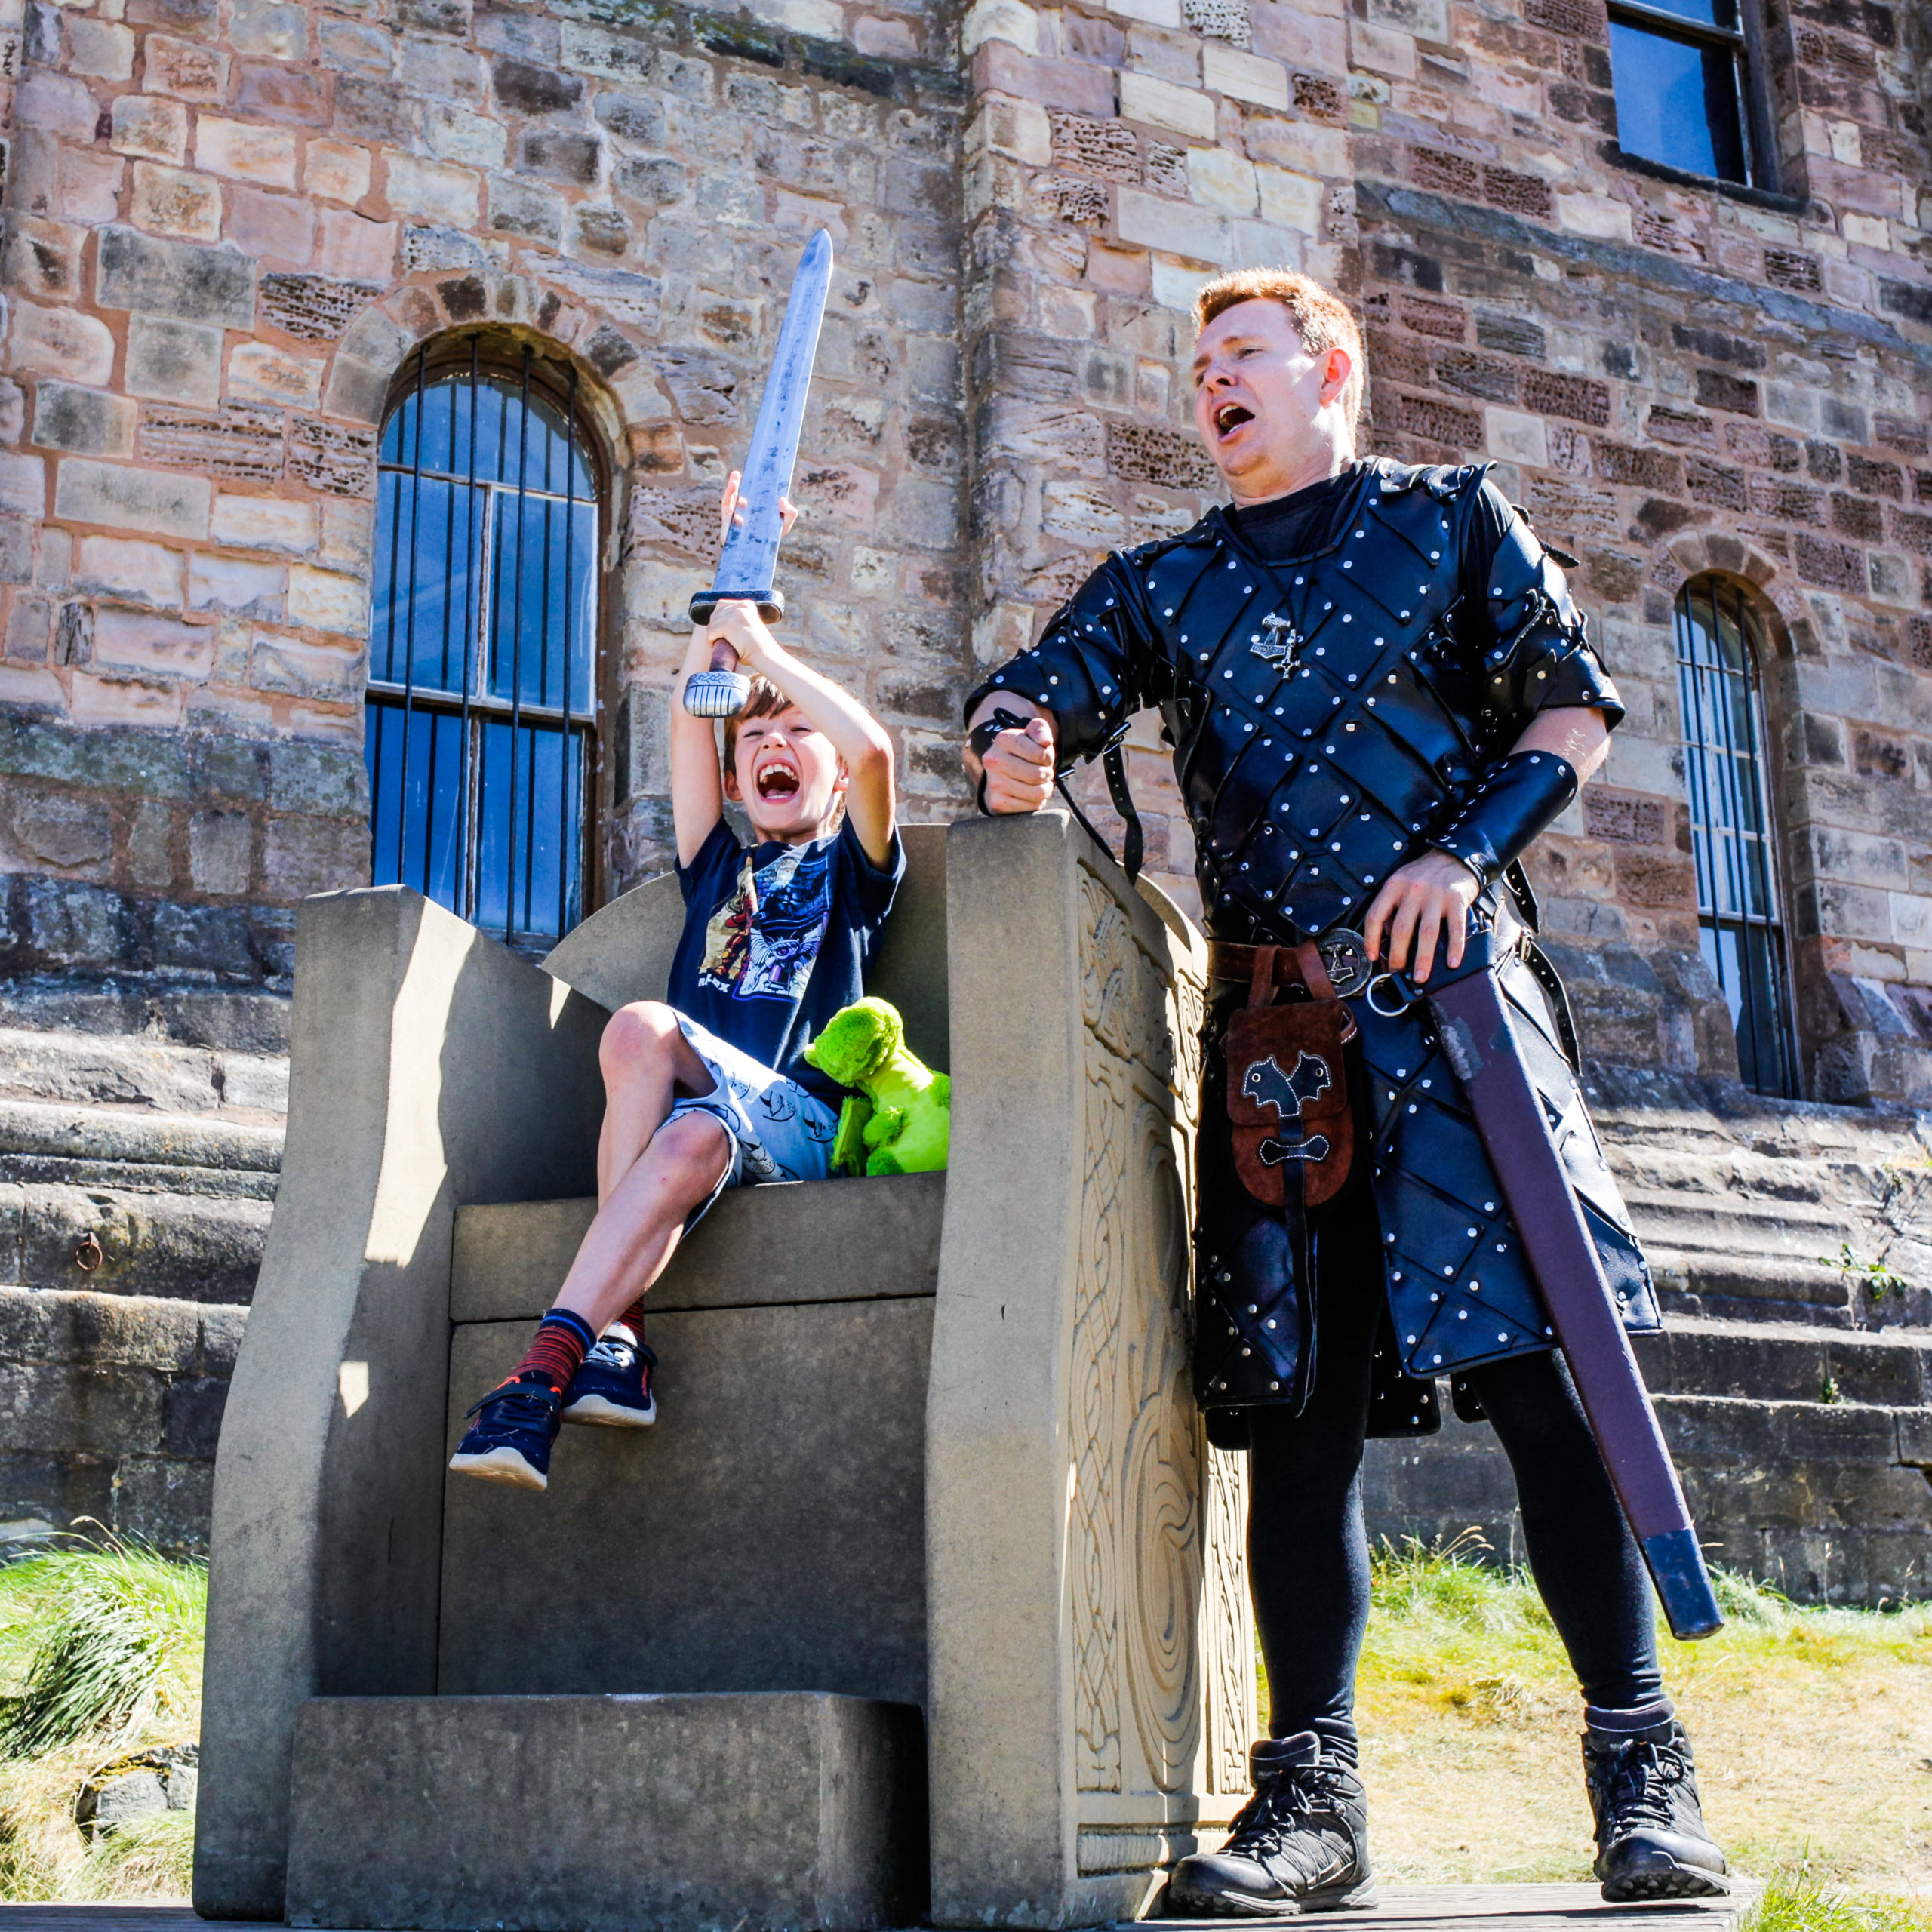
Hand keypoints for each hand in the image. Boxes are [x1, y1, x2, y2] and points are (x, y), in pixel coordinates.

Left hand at [701, 599, 777, 676]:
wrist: (765, 655)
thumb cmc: (757, 647)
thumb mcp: (749, 626)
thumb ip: (738, 620)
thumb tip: (719, 621)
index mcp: (747, 605)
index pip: (722, 605)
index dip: (718, 618)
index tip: (720, 630)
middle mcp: (741, 607)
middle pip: (716, 613)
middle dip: (714, 626)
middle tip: (717, 638)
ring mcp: (734, 615)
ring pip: (712, 624)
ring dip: (712, 634)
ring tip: (717, 642)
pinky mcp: (729, 625)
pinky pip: (711, 632)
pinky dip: (711, 640)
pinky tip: (715, 645)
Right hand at [719, 471, 798, 545]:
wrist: (758, 557)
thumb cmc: (771, 540)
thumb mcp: (784, 525)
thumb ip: (789, 513)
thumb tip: (782, 499)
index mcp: (755, 511)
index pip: (751, 495)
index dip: (750, 484)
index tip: (752, 473)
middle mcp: (744, 512)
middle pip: (738, 495)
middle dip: (736, 483)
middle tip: (737, 473)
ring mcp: (735, 518)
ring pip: (730, 499)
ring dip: (731, 488)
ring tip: (735, 477)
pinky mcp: (728, 523)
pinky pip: (726, 507)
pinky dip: (729, 496)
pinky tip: (733, 489)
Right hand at [973, 716, 1055, 814]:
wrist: (1000, 777)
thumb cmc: (1022, 755)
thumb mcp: (1031, 737)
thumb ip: (1040, 729)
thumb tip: (1045, 741)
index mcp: (1003, 739)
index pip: (1041, 753)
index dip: (1048, 758)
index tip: (1042, 759)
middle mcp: (993, 760)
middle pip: (1039, 774)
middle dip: (1047, 775)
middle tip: (1042, 774)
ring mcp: (993, 783)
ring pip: (1037, 793)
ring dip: (1044, 790)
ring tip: (1037, 785)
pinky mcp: (996, 803)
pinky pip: (1030, 807)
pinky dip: (1035, 803)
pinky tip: (1028, 796)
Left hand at [1362, 851, 1480, 983]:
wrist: (1456, 856)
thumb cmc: (1425, 874)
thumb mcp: (1402, 882)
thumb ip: (1393, 906)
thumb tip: (1385, 938)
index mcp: (1394, 886)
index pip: (1375, 915)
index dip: (1371, 939)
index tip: (1372, 957)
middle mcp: (1413, 890)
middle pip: (1401, 929)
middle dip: (1397, 956)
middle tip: (1397, 972)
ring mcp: (1436, 895)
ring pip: (1426, 933)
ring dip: (1422, 959)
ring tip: (1420, 976)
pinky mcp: (1457, 899)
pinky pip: (1455, 928)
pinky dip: (1455, 947)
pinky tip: (1452, 962)